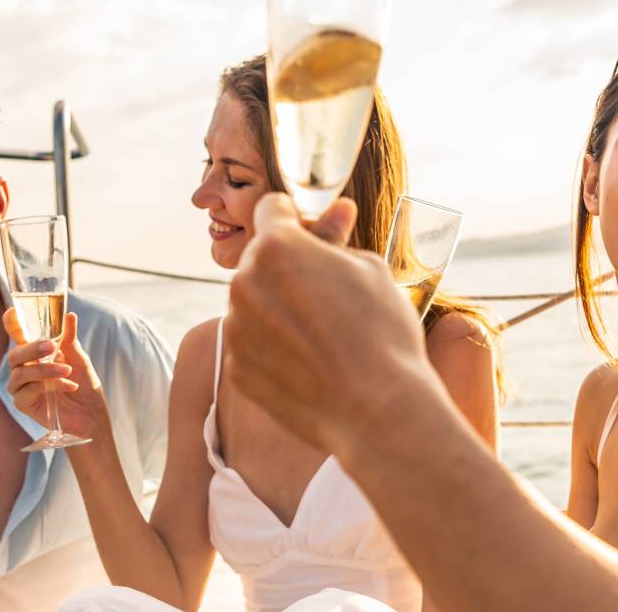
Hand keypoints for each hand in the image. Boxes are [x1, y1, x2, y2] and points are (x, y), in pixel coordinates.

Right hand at [4, 309, 109, 440]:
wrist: (92, 413)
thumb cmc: (84, 384)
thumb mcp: (79, 358)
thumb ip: (69, 338)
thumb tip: (69, 315)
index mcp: (34, 353)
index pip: (17, 336)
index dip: (12, 324)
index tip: (12, 312)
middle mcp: (23, 368)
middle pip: (15, 354)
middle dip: (31, 348)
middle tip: (50, 346)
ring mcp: (21, 387)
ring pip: (20, 373)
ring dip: (44, 370)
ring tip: (67, 371)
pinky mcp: (24, 405)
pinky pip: (27, 392)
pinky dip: (49, 386)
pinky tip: (68, 386)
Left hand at [223, 193, 444, 458]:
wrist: (377, 410)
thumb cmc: (382, 333)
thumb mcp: (370, 270)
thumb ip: (337, 240)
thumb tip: (337, 210)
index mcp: (275, 246)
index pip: (272, 209)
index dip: (298, 219)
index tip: (316, 237)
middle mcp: (243, 283)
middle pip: (260, 258)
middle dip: (288, 266)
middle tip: (330, 290)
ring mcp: (235, 329)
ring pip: (255, 302)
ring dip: (279, 307)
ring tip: (325, 333)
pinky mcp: (237, 369)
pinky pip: (252, 343)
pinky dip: (274, 346)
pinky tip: (311, 362)